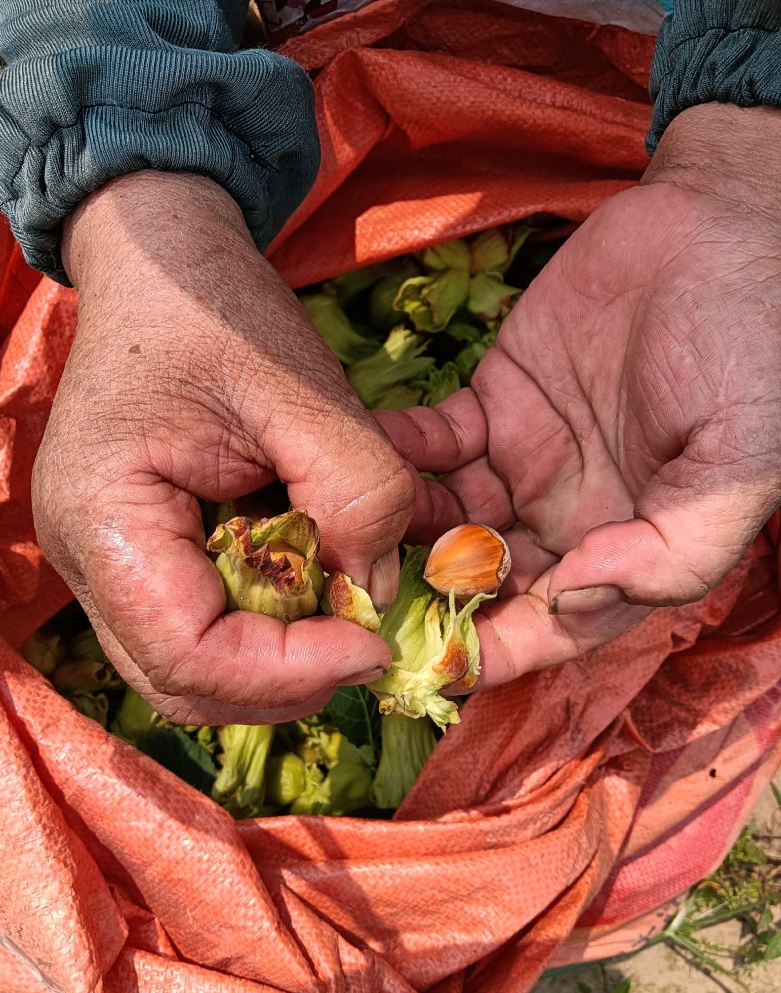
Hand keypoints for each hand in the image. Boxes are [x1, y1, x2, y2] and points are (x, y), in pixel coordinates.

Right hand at [33, 172, 413, 723]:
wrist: (163, 263)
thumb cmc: (215, 308)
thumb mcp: (301, 386)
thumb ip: (355, 490)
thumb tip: (376, 591)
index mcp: (103, 518)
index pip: (188, 656)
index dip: (290, 671)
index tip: (375, 642)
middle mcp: (88, 561)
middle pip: (185, 683)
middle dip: (287, 680)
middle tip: (367, 643)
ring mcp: (108, 563)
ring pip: (194, 667)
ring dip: (279, 662)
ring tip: (346, 617)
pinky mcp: (140, 555)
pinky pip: (201, 626)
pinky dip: (266, 628)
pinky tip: (313, 585)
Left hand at [379, 104, 780, 686]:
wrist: (724, 228)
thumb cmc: (754, 352)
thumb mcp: (739, 464)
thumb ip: (671, 550)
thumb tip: (569, 600)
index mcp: (628, 547)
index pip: (552, 624)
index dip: (499, 651)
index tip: (438, 666)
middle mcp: (569, 517)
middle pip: (485, 580)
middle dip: (426, 595)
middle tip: (363, 596)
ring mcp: (526, 459)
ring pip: (448, 516)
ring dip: (401, 527)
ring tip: (350, 525)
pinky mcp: (495, 400)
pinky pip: (436, 442)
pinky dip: (400, 453)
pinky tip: (365, 453)